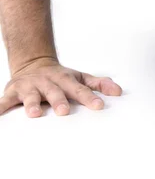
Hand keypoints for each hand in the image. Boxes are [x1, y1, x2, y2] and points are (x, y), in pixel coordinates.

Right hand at [0, 58, 122, 116]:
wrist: (34, 64)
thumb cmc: (61, 77)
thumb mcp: (80, 78)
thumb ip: (99, 85)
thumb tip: (119, 92)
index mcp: (66, 79)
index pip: (80, 89)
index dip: (89, 97)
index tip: (99, 106)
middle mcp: (48, 81)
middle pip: (55, 92)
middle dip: (59, 101)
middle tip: (64, 112)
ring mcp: (30, 86)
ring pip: (31, 95)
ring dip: (32, 104)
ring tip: (34, 114)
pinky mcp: (13, 92)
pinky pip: (5, 100)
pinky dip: (1, 106)